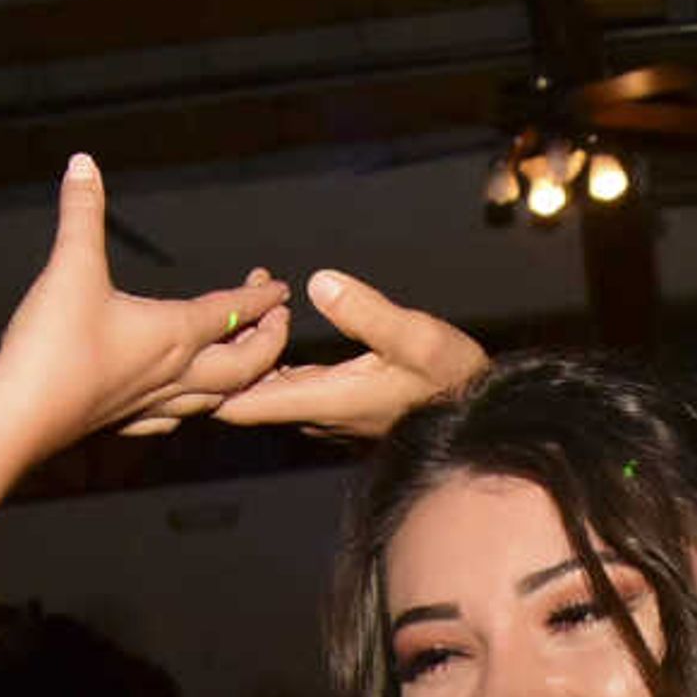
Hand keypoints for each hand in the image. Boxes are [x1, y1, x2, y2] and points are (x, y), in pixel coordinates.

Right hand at [0, 156, 292, 450]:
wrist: (21, 414)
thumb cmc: (53, 343)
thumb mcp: (71, 266)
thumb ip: (82, 212)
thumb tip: (82, 162)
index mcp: (173, 334)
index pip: (231, 313)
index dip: (260, 298)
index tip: (282, 289)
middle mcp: (174, 372)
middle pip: (242, 365)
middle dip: (269, 344)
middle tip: (280, 325)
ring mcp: (152, 402)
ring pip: (215, 397)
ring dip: (239, 380)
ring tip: (245, 365)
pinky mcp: (124, 422)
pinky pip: (172, 418)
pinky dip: (189, 408)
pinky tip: (180, 405)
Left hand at [212, 268, 489, 442]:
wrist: (478, 414)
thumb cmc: (451, 381)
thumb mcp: (417, 339)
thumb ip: (366, 312)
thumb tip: (319, 282)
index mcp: (321, 401)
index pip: (238, 405)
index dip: (218, 370)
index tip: (233, 319)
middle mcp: (314, 414)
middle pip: (243, 396)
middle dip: (234, 346)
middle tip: (252, 291)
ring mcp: (323, 412)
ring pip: (264, 388)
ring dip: (255, 346)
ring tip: (266, 296)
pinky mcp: (335, 404)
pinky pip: (286, 384)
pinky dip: (275, 353)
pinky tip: (283, 320)